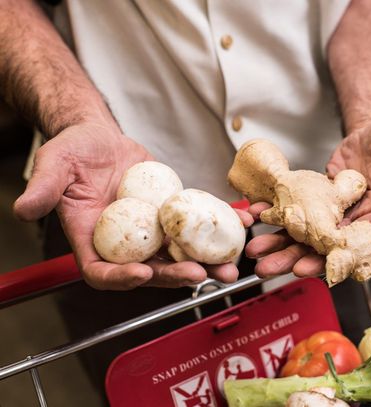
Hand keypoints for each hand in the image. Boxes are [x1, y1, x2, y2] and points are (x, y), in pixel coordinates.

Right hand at [13, 122, 253, 289]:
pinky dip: (219, 225)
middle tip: (202, 275)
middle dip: (176, 276)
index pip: (102, 271)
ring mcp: (151, 231)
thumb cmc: (73, 152)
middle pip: (150, 269)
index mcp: (93, 240)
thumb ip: (43, 188)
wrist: (100, 140)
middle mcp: (125, 242)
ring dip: (207, 261)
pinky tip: (242, 221)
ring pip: (179, 253)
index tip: (142, 273)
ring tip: (231, 265)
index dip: (121, 278)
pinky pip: (195, 224)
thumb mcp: (55, 165)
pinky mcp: (171, 214)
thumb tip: (23, 208)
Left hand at [245, 111, 370, 277]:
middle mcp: (356, 217)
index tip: (306, 269)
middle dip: (295, 257)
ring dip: (281, 241)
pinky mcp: (320, 196)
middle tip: (268, 267)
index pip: (353, 245)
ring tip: (256, 250)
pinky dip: (278, 213)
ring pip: (306, 232)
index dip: (329, 259)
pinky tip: (258, 215)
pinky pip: (298, 209)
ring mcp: (336, 209)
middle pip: (323, 245)